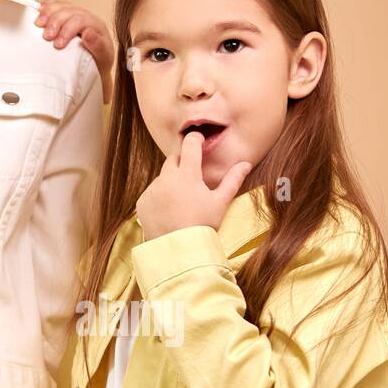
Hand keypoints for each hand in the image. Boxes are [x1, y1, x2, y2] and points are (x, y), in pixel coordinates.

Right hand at [35, 0, 113, 103]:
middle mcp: (85, 16)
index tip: (58, 44)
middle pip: (68, 11)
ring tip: (39, 24)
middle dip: (55, 22)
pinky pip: (54, 5)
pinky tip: (38, 13)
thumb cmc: (98, 61)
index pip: (80, 20)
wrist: (94, 64)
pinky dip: (45, 7)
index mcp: (96, 25)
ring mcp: (74, 14)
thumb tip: (88, 33)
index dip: (67, 30)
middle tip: (46, 36)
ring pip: (60, 6)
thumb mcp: (103, 57)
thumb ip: (98, 46)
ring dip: (47, 13)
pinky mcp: (64, 16)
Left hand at [135, 131, 252, 240]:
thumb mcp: (221, 202)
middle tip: (193, 176)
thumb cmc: (204, 225)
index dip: (195, 139)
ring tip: (183, 201)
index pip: (189, 145)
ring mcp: (152, 189)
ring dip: (172, 182)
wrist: (179, 249)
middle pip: (174, 159)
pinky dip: (160, 197)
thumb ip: (232, 180)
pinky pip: (152, 193)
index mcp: (187, 174)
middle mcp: (166, 178)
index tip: (198, 139)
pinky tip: (170, 210)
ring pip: (163, 177)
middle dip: (183, 162)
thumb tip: (245, 163)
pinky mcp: (142, 201)